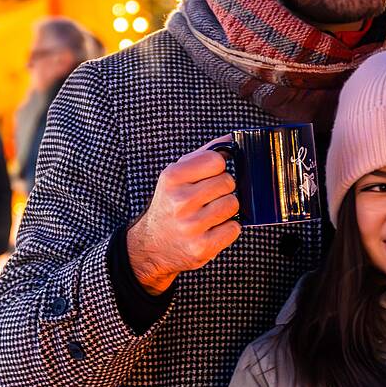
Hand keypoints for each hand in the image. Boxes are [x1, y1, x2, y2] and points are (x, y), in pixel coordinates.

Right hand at [126, 138, 242, 293]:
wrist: (151, 247)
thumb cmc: (170, 205)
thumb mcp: (176, 176)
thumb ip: (203, 155)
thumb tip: (232, 139)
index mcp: (172, 178)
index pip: (216, 160)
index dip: (217, 168)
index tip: (208, 177)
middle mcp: (180, 202)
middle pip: (228, 182)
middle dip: (222, 189)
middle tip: (207, 199)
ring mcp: (192, 226)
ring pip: (233, 204)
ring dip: (226, 209)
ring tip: (209, 214)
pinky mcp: (202, 247)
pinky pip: (234, 228)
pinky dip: (227, 228)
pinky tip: (211, 229)